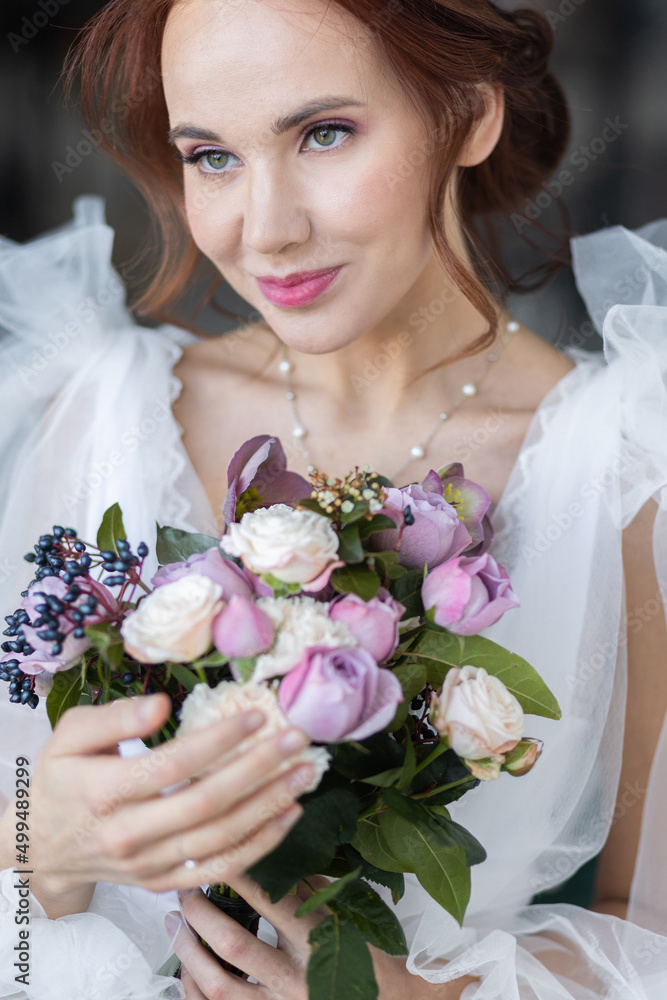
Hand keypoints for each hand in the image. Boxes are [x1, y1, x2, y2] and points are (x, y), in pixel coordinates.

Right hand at [15, 694, 313, 915]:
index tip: (257, 715)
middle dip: (259, 768)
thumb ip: (115, 716)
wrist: (41, 846)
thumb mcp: (70, 734)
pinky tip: (288, 815)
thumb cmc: (60, 779)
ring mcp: (148, 865)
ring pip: (221, 839)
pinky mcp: (163, 883)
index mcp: (105, 791)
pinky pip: (220, 870)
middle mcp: (129, 834)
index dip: (221, 740)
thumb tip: (162, 704)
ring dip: (269, 806)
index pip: (175, 765)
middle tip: (296, 739)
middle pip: (207, 802)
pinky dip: (259, 845)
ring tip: (304, 774)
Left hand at [168, 875, 453, 999]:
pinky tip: (186, 967)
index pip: (272, 902)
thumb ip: (310, 888)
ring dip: (188, 952)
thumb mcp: (349, 917)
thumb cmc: (371, 960)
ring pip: (219, 987)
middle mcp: (299, 981)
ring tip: (175, 924)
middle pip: (235, 947)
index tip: (214, 854)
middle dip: (201, 915)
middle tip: (184, 890)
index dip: (238, 877)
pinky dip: (194, 990)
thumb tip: (271, 852)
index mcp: (321, 942)